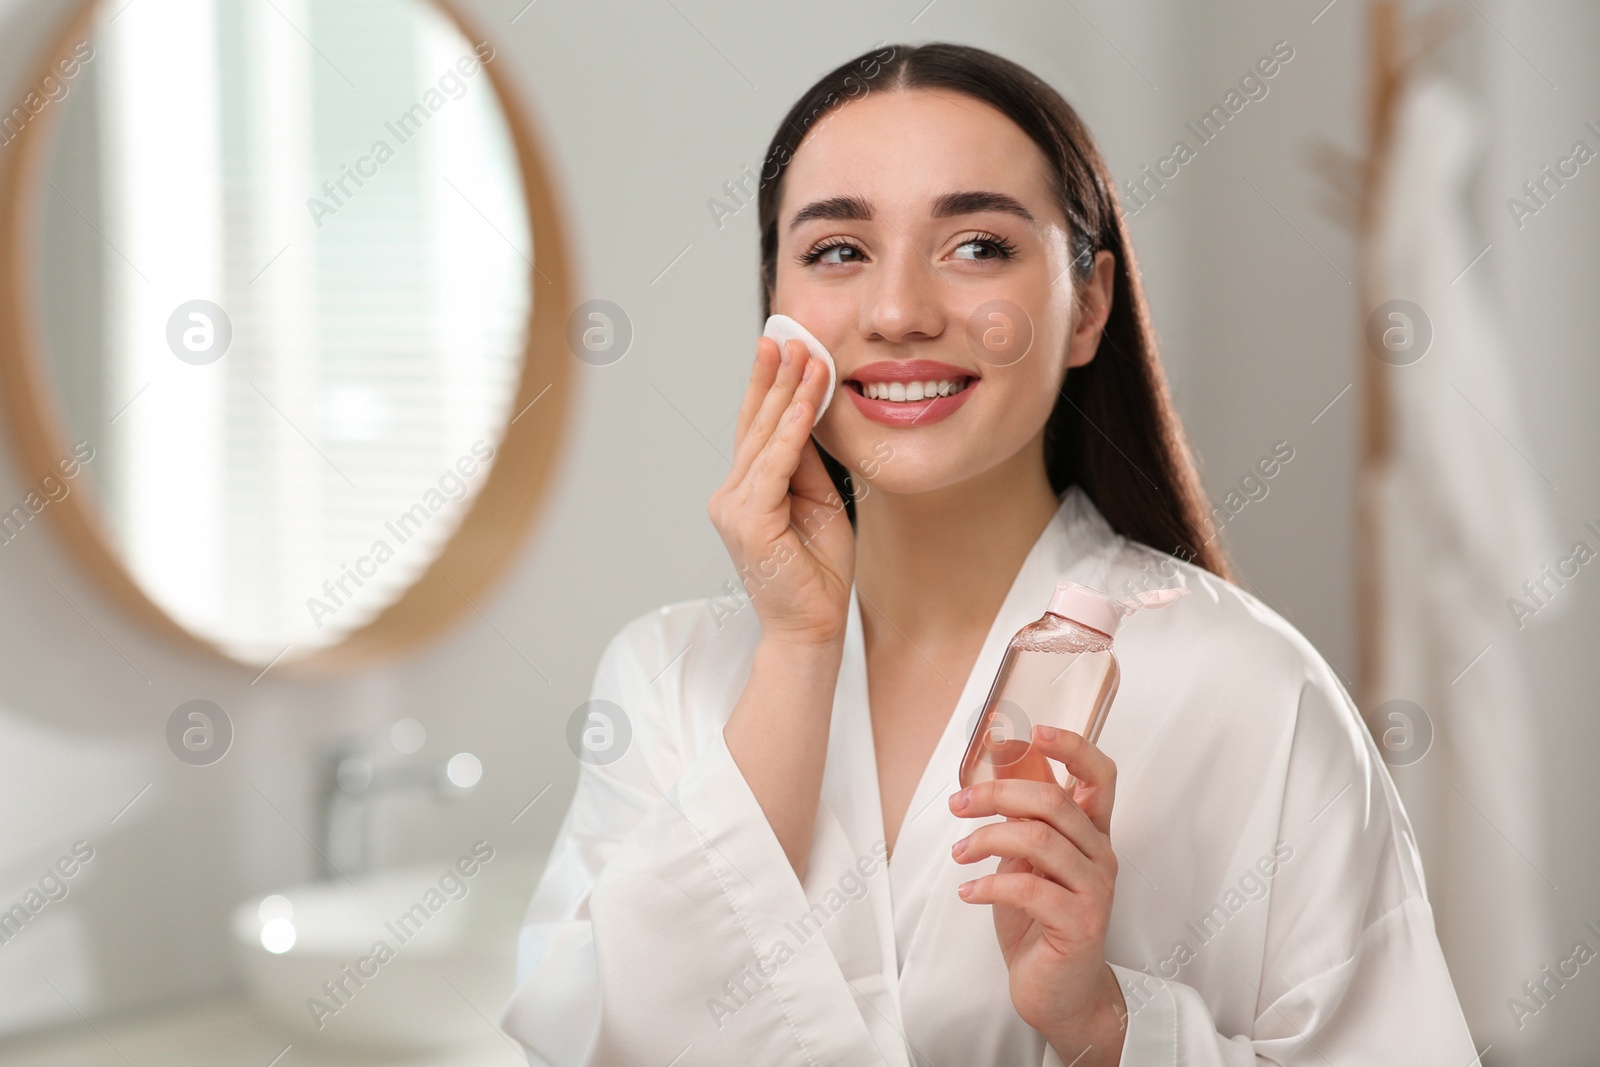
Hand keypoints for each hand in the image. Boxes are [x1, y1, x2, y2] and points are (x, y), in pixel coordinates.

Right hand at [707, 336, 853, 646]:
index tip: (783, 345)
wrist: (812, 626)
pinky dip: (790, 433)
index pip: (757, 428)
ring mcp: (734, 508)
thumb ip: (808, 463)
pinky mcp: (747, 522)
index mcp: (747, 490)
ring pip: (764, 440)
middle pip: (755, 425)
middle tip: (790, 334)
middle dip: (776, 377)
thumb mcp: (819, 501)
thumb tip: (809, 414)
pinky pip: (774, 467)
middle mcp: (731, 495)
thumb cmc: (817, 571)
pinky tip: (802, 404)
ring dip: (788, 394)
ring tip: (805, 356)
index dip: (769, 385)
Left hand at [948, 724, 1127, 1064]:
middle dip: (996, 794)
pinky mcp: (1080, 923)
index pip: (1100, 775)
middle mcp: (1100, 855)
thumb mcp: (1026, 861)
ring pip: (1038, 839)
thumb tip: (991, 772)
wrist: (1058, 991)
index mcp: (1091, 833)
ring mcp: (1095, 889)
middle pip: (1053, 800)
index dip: (1072, 747)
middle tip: (959, 805)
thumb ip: (1021, 820)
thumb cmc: (1040, 920)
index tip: (1035, 732)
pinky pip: (1029, 888)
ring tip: (959, 854)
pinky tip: (967, 891)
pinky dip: (988, 884)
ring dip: (986, 839)